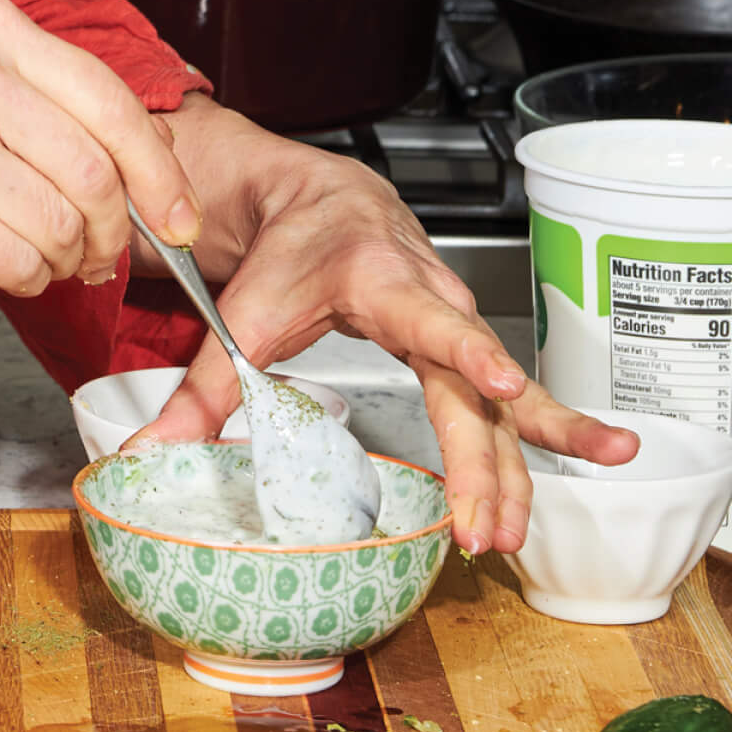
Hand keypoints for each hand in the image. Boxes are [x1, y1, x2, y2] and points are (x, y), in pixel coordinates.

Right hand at [0, 0, 198, 297]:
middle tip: (105, 254)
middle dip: (119, 229)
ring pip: (63, 220)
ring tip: (51, 262)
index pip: (111, 97)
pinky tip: (10, 270)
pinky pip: (16, 258)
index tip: (176, 214)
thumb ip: (23, 88)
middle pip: (98, 167)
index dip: (160, 168)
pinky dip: (31, 279)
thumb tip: (121, 162)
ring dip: (72, 259)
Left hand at [129, 98, 635, 552]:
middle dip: (483, 460)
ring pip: (503, 400)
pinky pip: (508, 400)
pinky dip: (541, 437)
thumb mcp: (243, 310)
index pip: (429, 315)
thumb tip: (150, 454)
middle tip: (483, 527)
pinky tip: (581, 465)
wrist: (322, 200)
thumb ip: (204, 387)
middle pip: (472, 386)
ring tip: (522, 531)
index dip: (466, 350)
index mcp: (380, 277)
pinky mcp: (463, 347)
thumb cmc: (291, 247)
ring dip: (521, 468)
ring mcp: (456, 324)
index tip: (501, 382)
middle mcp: (433, 299)